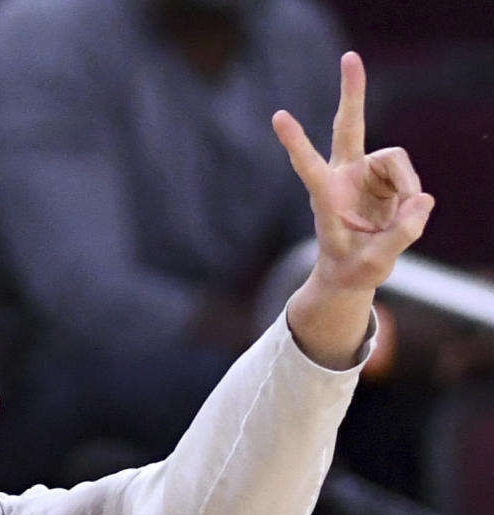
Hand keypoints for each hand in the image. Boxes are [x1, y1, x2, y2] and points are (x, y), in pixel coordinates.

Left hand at [273, 51, 433, 294]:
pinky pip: (411, 178)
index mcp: (326, 198)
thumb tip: (422, 200)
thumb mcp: (374, 263)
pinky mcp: (384, 176)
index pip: (309, 168)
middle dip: (353, 93)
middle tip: (351, 57)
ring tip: (402, 221)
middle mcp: (344, 177)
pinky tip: (403, 216)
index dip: (297, 144)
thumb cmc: (354, 269)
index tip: (278, 117)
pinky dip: (414, 199)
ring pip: (398, 160)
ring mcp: (366, 173)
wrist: (354, 270)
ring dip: (408, 189)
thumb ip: (399, 234)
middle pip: (350, 127)